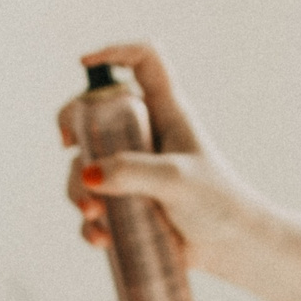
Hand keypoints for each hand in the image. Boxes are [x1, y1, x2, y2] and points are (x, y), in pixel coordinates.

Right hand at [57, 41, 271, 278]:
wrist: (233, 248)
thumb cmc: (218, 204)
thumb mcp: (178, 181)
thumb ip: (134, 173)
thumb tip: (88, 175)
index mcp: (167, 112)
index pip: (144, 61)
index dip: (115, 52)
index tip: (84, 63)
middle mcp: (145, 135)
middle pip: (96, 111)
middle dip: (74, 127)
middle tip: (67, 144)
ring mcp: (133, 170)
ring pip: (86, 164)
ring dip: (79, 189)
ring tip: (93, 215)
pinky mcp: (126, 204)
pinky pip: (93, 206)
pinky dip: (90, 223)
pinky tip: (100, 238)